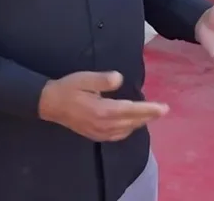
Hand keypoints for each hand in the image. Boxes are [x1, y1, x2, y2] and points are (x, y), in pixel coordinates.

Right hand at [37, 70, 168, 142]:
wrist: (49, 104)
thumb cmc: (68, 88)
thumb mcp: (84, 78)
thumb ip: (103, 79)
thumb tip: (119, 79)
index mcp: (102, 110)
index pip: (131, 110)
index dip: (149, 109)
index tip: (163, 108)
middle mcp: (103, 124)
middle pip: (132, 122)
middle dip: (149, 116)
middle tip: (163, 110)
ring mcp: (99, 132)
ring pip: (126, 130)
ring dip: (139, 122)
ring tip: (151, 115)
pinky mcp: (95, 135)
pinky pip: (117, 135)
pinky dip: (128, 130)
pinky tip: (131, 124)